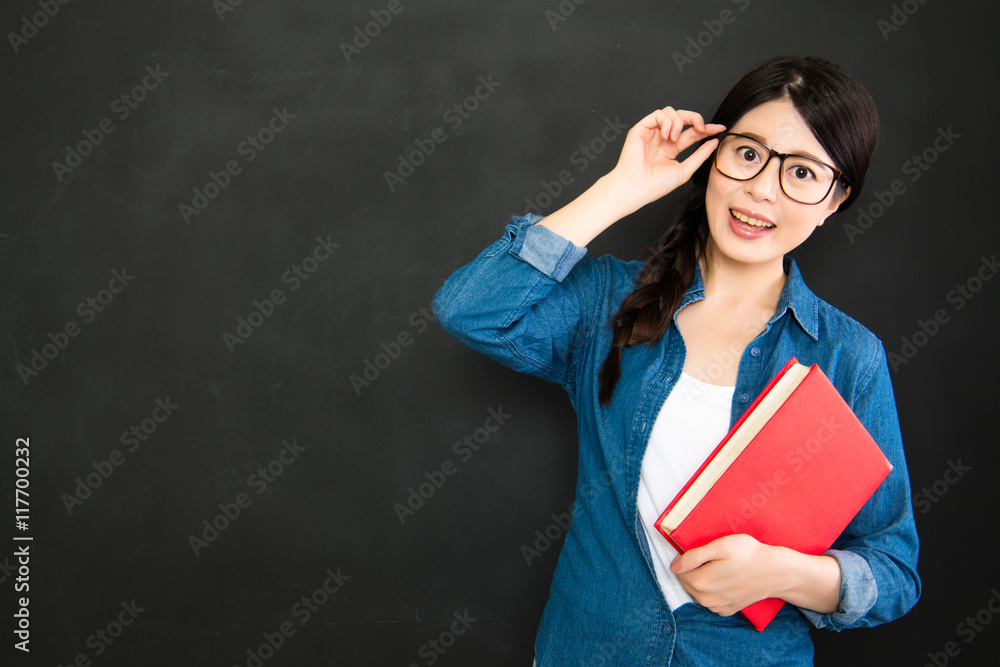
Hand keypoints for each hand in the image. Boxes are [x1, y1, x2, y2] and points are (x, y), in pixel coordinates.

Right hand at [609, 106, 725, 208]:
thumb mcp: (685, 170)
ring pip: (670, 112)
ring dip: (678, 123)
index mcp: (671, 149)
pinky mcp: (641, 129)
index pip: (692, 133)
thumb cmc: (655, 184)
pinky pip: (658, 114)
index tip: (719, 129)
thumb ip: (700, 155)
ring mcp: (652, 133)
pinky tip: (667, 135)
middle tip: (702, 128)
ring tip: (675, 139)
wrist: (638, 188)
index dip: (706, 128)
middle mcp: (662, 138)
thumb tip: (714, 142)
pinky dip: (667, 121)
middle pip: (683, 117)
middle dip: (695, 118)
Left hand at [669, 534, 783, 616]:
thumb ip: (694, 556)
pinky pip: (711, 600)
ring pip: (698, 592)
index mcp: (701, 582)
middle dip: (693, 571)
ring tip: (719, 568)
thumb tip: (674, 567)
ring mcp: (718, 606)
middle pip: (687, 583)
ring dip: (702, 581)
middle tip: (711, 559)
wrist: (776, 572)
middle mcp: (707, 599)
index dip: (685, 559)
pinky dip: (713, 591)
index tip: (699, 552)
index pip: (679, 571)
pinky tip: (725, 580)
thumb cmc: (749, 555)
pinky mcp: (728, 610)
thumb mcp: (720, 546)